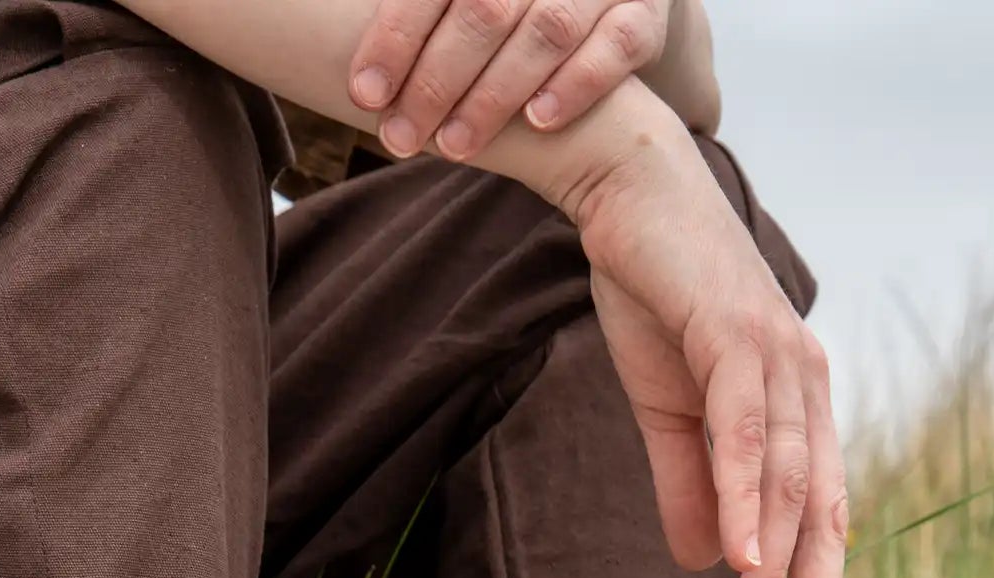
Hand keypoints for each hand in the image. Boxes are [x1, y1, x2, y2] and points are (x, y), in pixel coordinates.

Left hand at [349, 0, 672, 160]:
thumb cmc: (515, 2)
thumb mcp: (462, 2)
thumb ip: (425, 14)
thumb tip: (350, 69)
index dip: (395, 37)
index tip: (363, 93)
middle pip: (483, 9)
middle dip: (435, 80)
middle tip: (398, 138)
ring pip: (546, 31)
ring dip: (495, 95)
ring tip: (453, 146)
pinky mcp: (643, 12)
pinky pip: (616, 47)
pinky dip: (576, 84)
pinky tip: (538, 123)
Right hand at [572, 121, 846, 577]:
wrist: (627, 198)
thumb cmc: (654, 297)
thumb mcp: (668, 413)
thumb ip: (689, 486)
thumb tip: (703, 565)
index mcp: (795, 408)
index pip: (818, 514)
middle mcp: (805, 385)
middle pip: (818, 511)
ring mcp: (778, 357)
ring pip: (786, 483)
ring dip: (771, 567)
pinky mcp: (737, 333)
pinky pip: (746, 433)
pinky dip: (745, 498)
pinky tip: (742, 558)